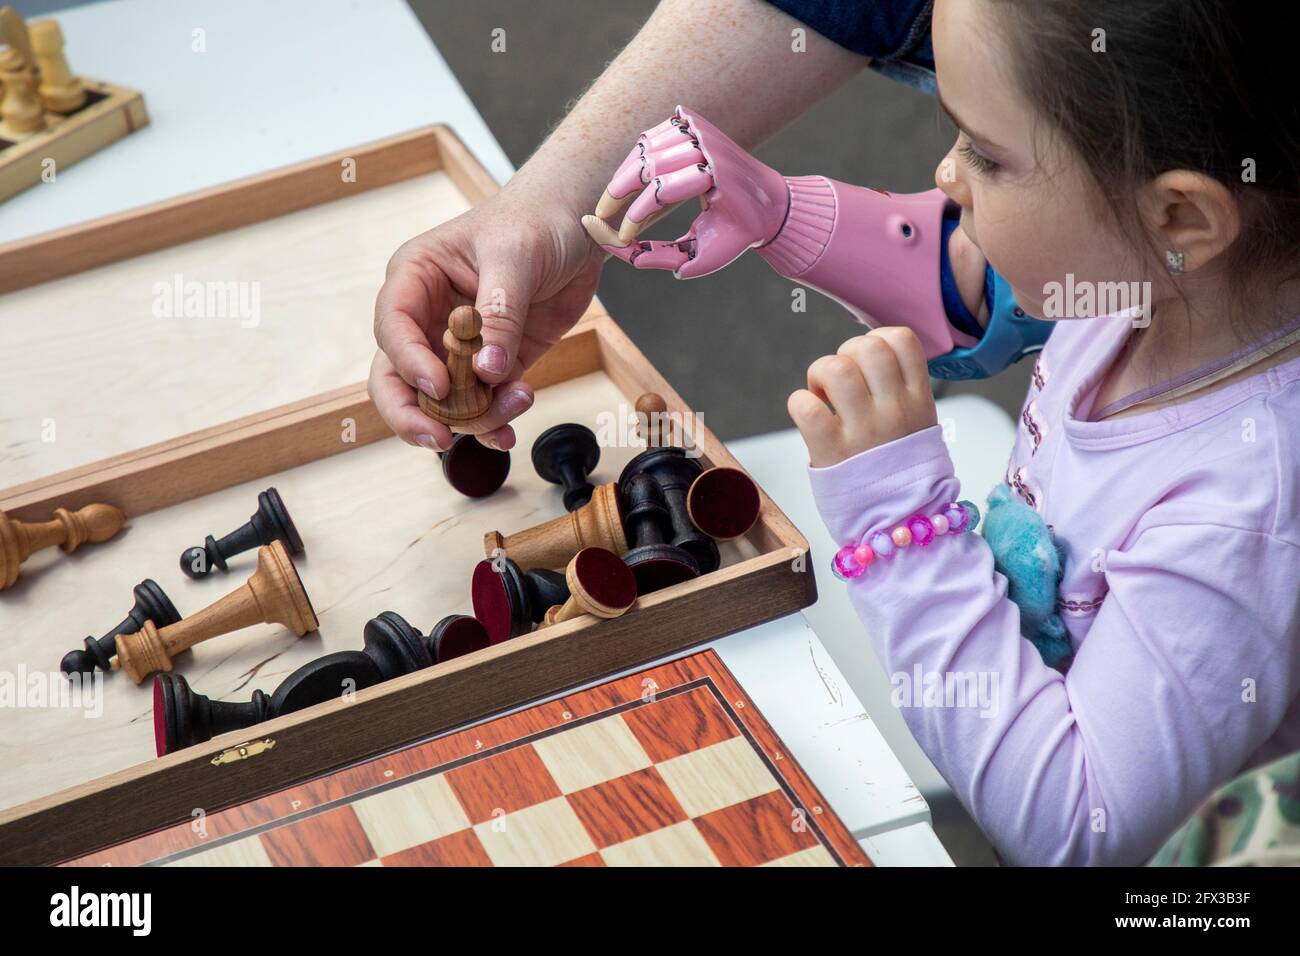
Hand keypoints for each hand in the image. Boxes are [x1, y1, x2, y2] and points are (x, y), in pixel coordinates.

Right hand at [370, 181, 604, 450]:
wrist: (576, 226)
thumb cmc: (534, 222)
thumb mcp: (515, 258)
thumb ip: (500, 314)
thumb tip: (488, 371)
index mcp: (416, 279)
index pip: (393, 328)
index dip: (409, 362)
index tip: (440, 386)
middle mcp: (428, 317)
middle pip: (396, 377)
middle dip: (412, 413)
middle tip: (441, 438)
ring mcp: (459, 347)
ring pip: (441, 402)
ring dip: (473, 417)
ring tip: (518, 401)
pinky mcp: (494, 366)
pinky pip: (481, 406)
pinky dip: (492, 424)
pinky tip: (508, 431)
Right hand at [580, 106, 788, 278]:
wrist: (767, 201)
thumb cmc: (735, 233)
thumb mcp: (706, 256)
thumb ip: (666, 258)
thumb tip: (628, 254)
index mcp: (719, 179)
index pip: (663, 192)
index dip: (636, 216)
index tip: (623, 237)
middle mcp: (710, 147)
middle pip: (650, 164)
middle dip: (619, 191)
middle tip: (601, 214)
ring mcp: (700, 131)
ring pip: (646, 147)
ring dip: (623, 174)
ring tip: (611, 200)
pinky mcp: (692, 124)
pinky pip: (651, 136)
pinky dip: (635, 156)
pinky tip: (628, 179)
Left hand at [788, 327, 937, 467]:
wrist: (901, 522)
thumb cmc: (902, 472)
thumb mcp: (919, 426)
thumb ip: (900, 391)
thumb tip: (869, 356)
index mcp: (919, 400)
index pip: (902, 340)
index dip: (877, 339)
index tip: (868, 363)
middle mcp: (894, 410)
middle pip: (867, 346)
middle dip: (845, 353)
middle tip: (841, 381)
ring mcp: (864, 430)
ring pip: (835, 368)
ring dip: (820, 374)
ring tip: (823, 395)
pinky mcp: (832, 451)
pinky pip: (806, 406)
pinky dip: (800, 403)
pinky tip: (810, 416)